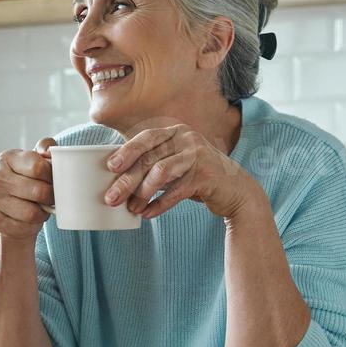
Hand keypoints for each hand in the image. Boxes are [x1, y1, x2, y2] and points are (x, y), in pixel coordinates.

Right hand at [0, 138, 55, 240]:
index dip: (53, 176)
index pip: (38, 167)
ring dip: (42, 213)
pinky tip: (31, 219)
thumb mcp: (40, 159)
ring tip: (42, 208)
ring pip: (31, 213)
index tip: (54, 179)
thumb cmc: (33, 180)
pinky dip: (32, 226)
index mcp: (7, 158)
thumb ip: (47, 147)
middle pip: (38, 191)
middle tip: (52, 197)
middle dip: (51, 197)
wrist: (17, 207)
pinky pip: (23, 227)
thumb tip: (49, 151)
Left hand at [103, 125, 264, 220]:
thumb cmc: (197, 176)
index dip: (126, 151)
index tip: (110, 167)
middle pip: (150, 158)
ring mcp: (198, 155)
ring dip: (142, 193)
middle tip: (111, 198)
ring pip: (161, 173)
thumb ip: (153, 162)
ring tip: (132, 209)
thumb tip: (117, 178)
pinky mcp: (206, 175)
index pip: (146, 138)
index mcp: (175, 132)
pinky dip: (160, 204)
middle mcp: (187, 138)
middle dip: (128, 180)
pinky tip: (148, 214)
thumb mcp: (175, 163)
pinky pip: (176, 191)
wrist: (235, 191)